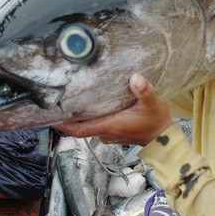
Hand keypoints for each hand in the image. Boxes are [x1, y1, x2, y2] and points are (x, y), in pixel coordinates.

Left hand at [54, 74, 173, 145]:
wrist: (165, 138)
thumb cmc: (157, 121)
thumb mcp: (153, 103)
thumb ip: (144, 91)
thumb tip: (135, 78)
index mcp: (109, 126)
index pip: (79, 130)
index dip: (63, 124)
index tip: (49, 116)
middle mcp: (106, 132)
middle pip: (80, 127)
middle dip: (69, 116)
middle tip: (58, 99)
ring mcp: (110, 135)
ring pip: (89, 126)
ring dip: (81, 116)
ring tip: (73, 98)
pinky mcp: (115, 133)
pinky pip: (97, 126)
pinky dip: (92, 117)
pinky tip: (91, 105)